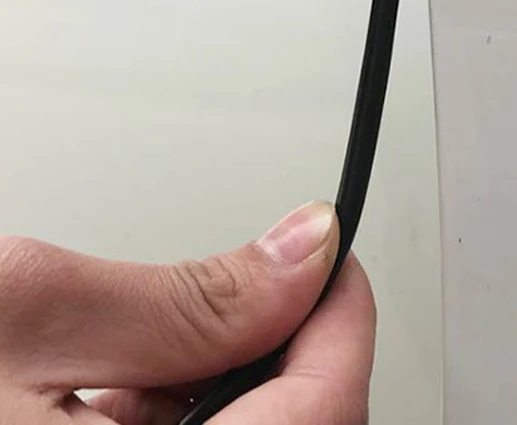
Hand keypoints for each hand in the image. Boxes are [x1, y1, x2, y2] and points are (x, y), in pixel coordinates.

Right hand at [0, 202, 374, 424]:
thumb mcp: (34, 315)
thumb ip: (184, 294)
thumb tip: (304, 251)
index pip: (327, 409)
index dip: (342, 318)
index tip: (331, 257)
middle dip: (277, 352)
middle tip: (238, 297)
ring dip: (224, 392)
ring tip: (140, 361)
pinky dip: (183, 423)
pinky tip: (121, 403)